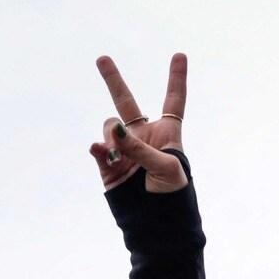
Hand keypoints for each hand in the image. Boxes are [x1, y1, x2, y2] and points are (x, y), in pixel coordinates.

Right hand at [88, 54, 189, 192]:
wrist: (157, 223)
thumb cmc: (172, 194)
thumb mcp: (166, 168)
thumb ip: (141, 148)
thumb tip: (114, 131)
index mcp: (167, 134)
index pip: (173, 100)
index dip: (176, 78)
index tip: (180, 55)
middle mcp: (144, 137)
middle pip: (126, 102)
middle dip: (113, 80)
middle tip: (101, 59)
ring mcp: (124, 149)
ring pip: (109, 127)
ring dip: (111, 135)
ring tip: (119, 152)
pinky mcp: (108, 164)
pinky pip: (99, 148)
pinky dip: (99, 148)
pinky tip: (101, 152)